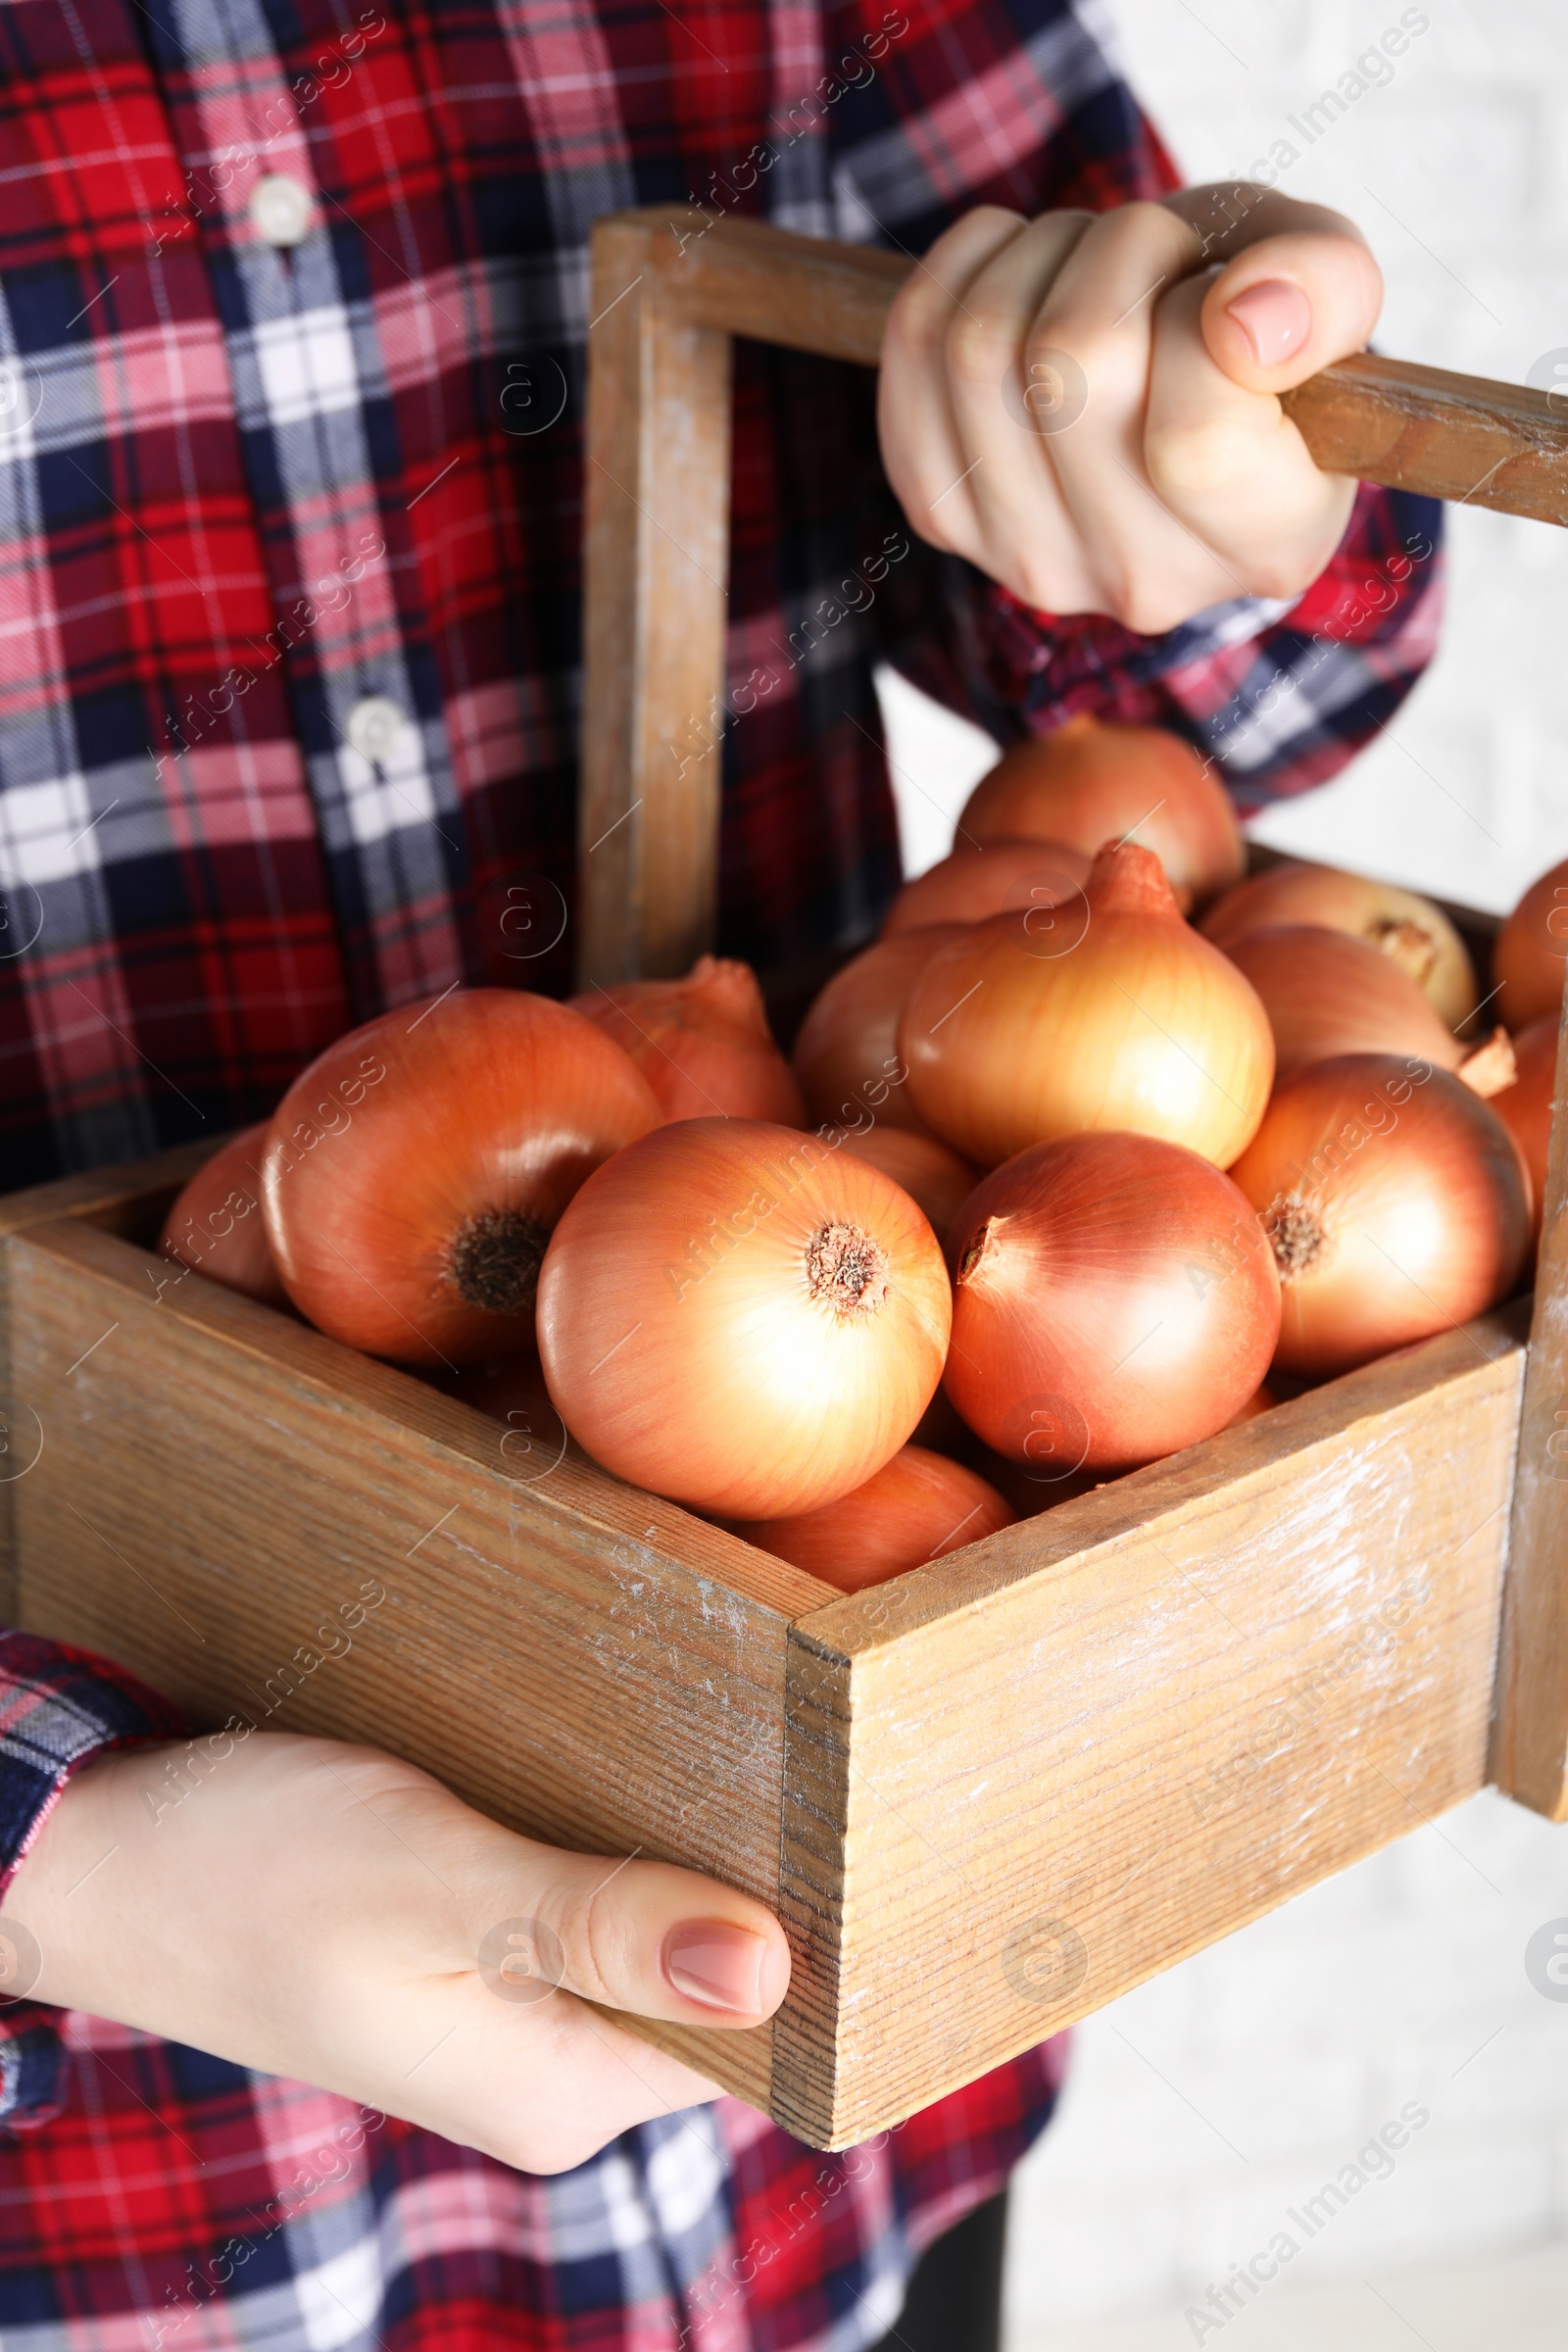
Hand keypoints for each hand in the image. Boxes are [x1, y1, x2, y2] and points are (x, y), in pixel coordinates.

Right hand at [2, 1733, 789, 2172]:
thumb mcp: (433, 1885)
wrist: (99, 1855)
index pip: (763, 2040)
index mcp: (559, 2090)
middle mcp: (552, 2073)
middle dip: (754, 1874)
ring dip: (682, 1846)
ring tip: (712, 1739)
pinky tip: (615, 1764)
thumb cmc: (240, 1869)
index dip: (822, 1934)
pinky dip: (614, 1837)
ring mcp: (515, 2015)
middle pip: (719, 1982)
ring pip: (658, 1932)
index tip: (855, 1821)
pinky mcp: (481, 1955)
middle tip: (789, 1747)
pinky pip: (594, 1904)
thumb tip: (767, 1970)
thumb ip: (597, 1926)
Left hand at [877, 185, 1382, 634]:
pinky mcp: (939, 509)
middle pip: (1074, 360)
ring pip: (985, 340)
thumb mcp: (1327, 292)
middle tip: (1160, 254)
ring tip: (1098, 267)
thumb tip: (1249, 317)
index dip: (1203, 317)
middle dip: (1122, 247)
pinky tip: (1026, 273)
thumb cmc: (1256, 332)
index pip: (1194, 439)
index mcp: (1265, 544)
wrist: (1160, 384)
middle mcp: (1141, 581)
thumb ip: (1325, 291)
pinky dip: (969, 264)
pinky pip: (917, 341)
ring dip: (1046, 251)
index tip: (1226, 294)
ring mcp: (1025, 559)